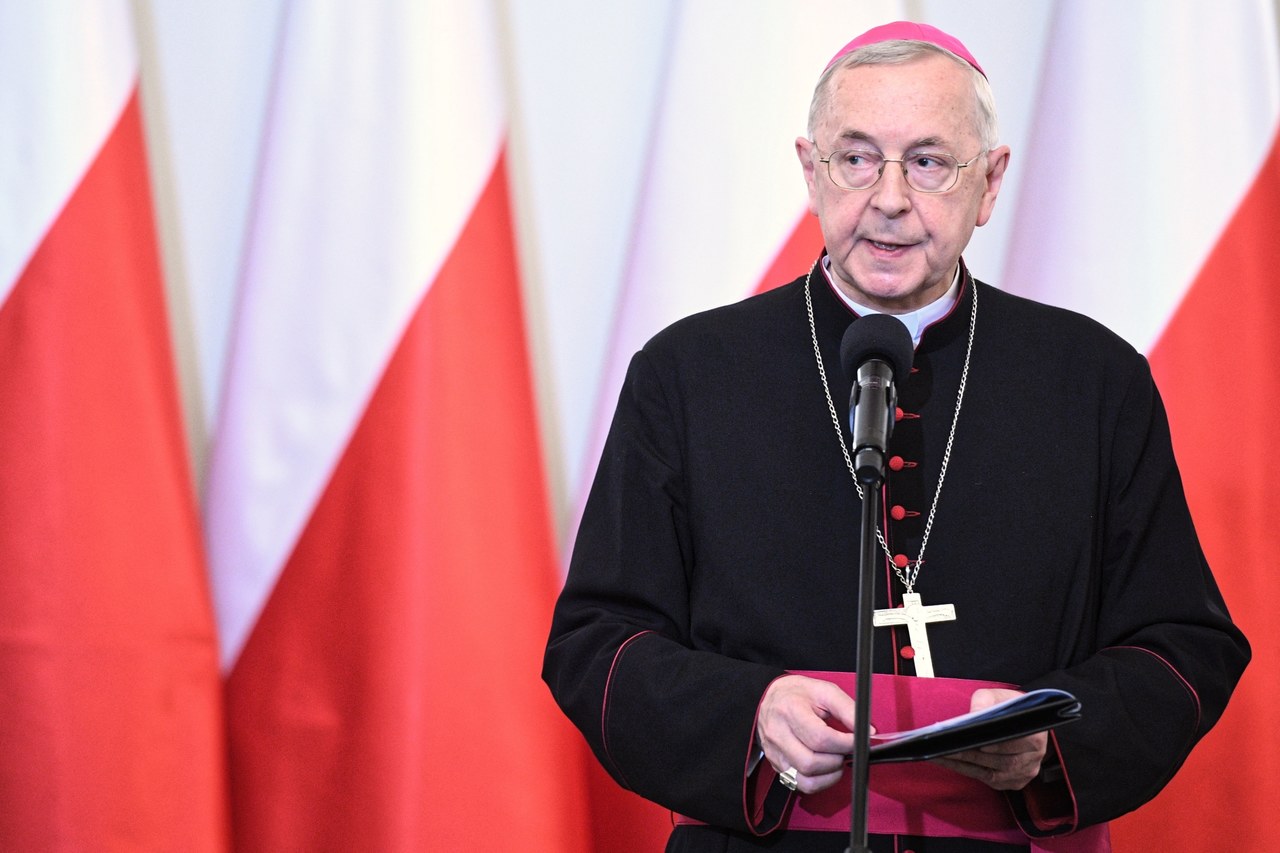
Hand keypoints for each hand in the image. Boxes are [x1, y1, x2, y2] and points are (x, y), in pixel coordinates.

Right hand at [755, 674, 865, 794]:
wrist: (773, 697)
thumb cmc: (799, 694)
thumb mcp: (825, 691)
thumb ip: (848, 709)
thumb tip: (868, 732)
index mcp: (790, 711)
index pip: (820, 738)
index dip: (845, 744)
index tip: (858, 741)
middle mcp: (778, 734)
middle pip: (811, 763)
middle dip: (836, 761)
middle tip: (845, 750)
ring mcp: (775, 752)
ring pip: (805, 780)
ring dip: (829, 775)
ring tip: (836, 759)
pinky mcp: (776, 765)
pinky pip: (800, 785)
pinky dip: (819, 783)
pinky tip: (825, 769)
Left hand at [931, 688, 1046, 789]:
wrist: (1022, 720)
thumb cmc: (1008, 707)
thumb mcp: (998, 696)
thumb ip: (985, 701)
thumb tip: (974, 714)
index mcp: (1036, 736)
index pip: (1012, 743)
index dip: (992, 744)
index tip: (970, 742)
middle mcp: (1034, 759)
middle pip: (1000, 761)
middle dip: (970, 755)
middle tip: (944, 748)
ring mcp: (1024, 773)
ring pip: (991, 773)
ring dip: (964, 765)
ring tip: (940, 755)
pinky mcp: (1013, 782)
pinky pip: (987, 779)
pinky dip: (966, 770)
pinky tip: (948, 761)